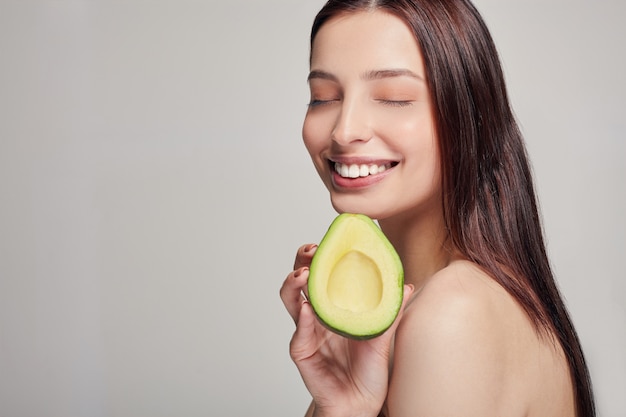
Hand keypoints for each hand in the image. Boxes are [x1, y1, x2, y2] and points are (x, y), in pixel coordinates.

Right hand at [280, 244, 413, 416]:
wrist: (361, 403)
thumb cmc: (368, 369)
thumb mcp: (383, 336)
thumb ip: (391, 311)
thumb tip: (407, 285)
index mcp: (334, 305)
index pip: (322, 273)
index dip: (321, 256)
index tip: (329, 240)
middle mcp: (317, 315)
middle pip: (301, 281)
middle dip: (302, 262)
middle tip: (312, 251)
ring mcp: (307, 332)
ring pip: (291, 301)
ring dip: (293, 285)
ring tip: (303, 275)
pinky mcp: (303, 352)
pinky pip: (299, 334)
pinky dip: (302, 320)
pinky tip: (307, 308)